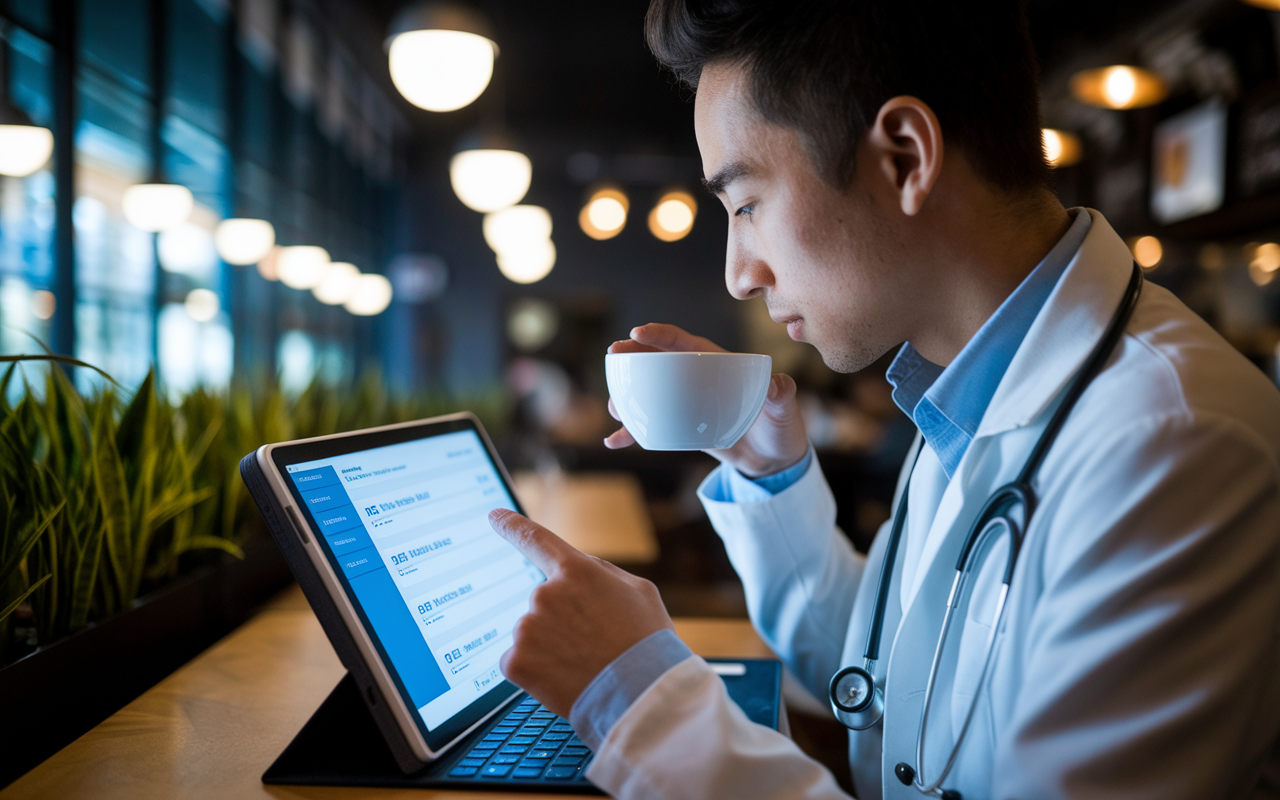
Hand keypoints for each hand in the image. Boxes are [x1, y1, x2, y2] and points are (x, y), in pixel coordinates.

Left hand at [488, 508, 674, 717]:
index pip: (535, 539)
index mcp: (576, 571)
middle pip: (544, 602)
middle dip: (562, 621)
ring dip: (551, 647)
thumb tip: (580, 568)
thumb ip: (603, 573)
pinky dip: (537, 671)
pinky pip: (519, 661)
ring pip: (532, 634)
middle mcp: (545, 593)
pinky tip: (564, 678)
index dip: (511, 525)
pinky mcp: (516, 661)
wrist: (641, 697)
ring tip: (585, 664)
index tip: (494, 515)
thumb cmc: (647, 644)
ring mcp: (527, 627)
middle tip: (594, 643)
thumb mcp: (641, 593)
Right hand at [606, 323, 809, 476]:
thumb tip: (776, 384)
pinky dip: (632, 433)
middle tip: (612, 355)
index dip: (660, 335)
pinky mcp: (680, 427)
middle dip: (631, 355)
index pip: (684, 342)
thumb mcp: (785, 407)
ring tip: (614, 406)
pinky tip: (613, 441)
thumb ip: (782, 393)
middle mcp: (696, 378)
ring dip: (626, 396)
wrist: (774, 459)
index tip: (637, 332)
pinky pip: (650, 427)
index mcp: (716, 363)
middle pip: (657, 360)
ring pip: (648, 392)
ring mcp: (685, 403)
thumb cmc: (781, 425)